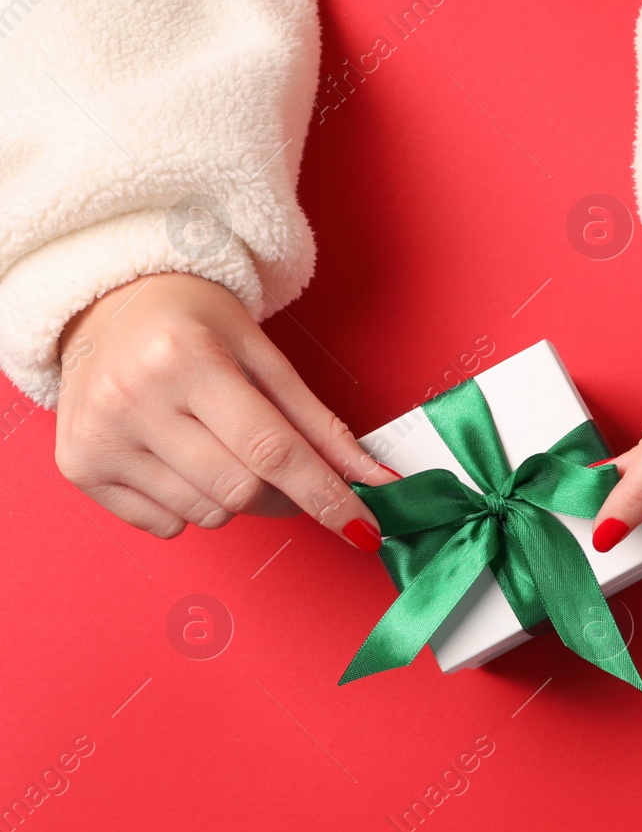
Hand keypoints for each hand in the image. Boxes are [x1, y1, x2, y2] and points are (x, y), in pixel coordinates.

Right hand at [54, 273, 394, 543]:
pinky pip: (166, 525)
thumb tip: (374, 481)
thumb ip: (320, 424)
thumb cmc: (196, 326)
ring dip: (236, 498)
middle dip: (284, 495)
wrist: (109, 304)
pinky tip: (179, 458)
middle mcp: (132, 399)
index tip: (364, 526)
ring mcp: (98, 437)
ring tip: (221, 447)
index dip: (325, 494)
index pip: (271, 449)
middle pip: (240, 489)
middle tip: (288, 471)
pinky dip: (191, 506)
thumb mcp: (264, 355)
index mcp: (185, 358)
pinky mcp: (78, 468)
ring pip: (207, 514)